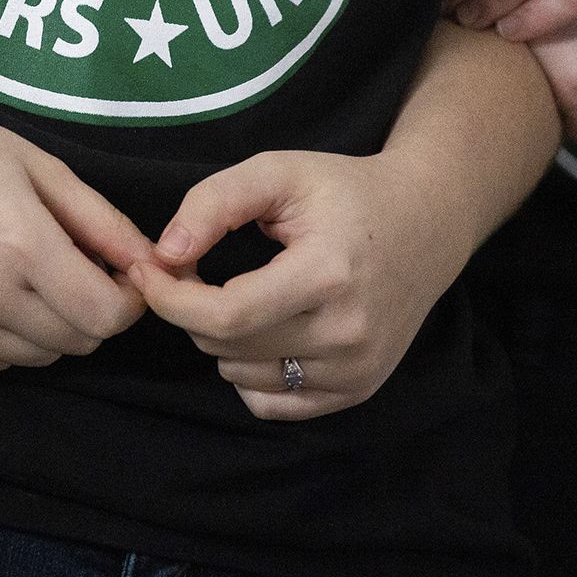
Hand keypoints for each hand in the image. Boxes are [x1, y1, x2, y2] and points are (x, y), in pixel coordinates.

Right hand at [0, 93, 151, 370]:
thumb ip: (100, 221)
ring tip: (34, 275)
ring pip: (36, 358)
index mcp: (20, 243)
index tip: (122, 274)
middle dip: (94, 312)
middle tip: (81, 269)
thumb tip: (152, 262)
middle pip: (76, 343)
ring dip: (53, 327)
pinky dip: (9, 338)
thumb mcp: (37, 164)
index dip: (128, 301)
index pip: (104, 315)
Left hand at [131, 149, 472, 420]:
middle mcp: (348, 333)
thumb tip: (165, 254)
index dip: (172, 298)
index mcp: (328, 274)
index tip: (149, 270)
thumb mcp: (279, 172)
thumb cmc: (346, 191)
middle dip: (191, 309)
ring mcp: (356, 369)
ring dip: (221, 340)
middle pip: (227, 347)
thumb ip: (215, 202)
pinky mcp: (357, 390)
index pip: (226, 314)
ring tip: (241, 292)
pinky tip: (265, 328)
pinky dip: (250, 372)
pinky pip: (272, 404)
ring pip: (241, 378)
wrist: (427, 222)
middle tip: (194, 270)